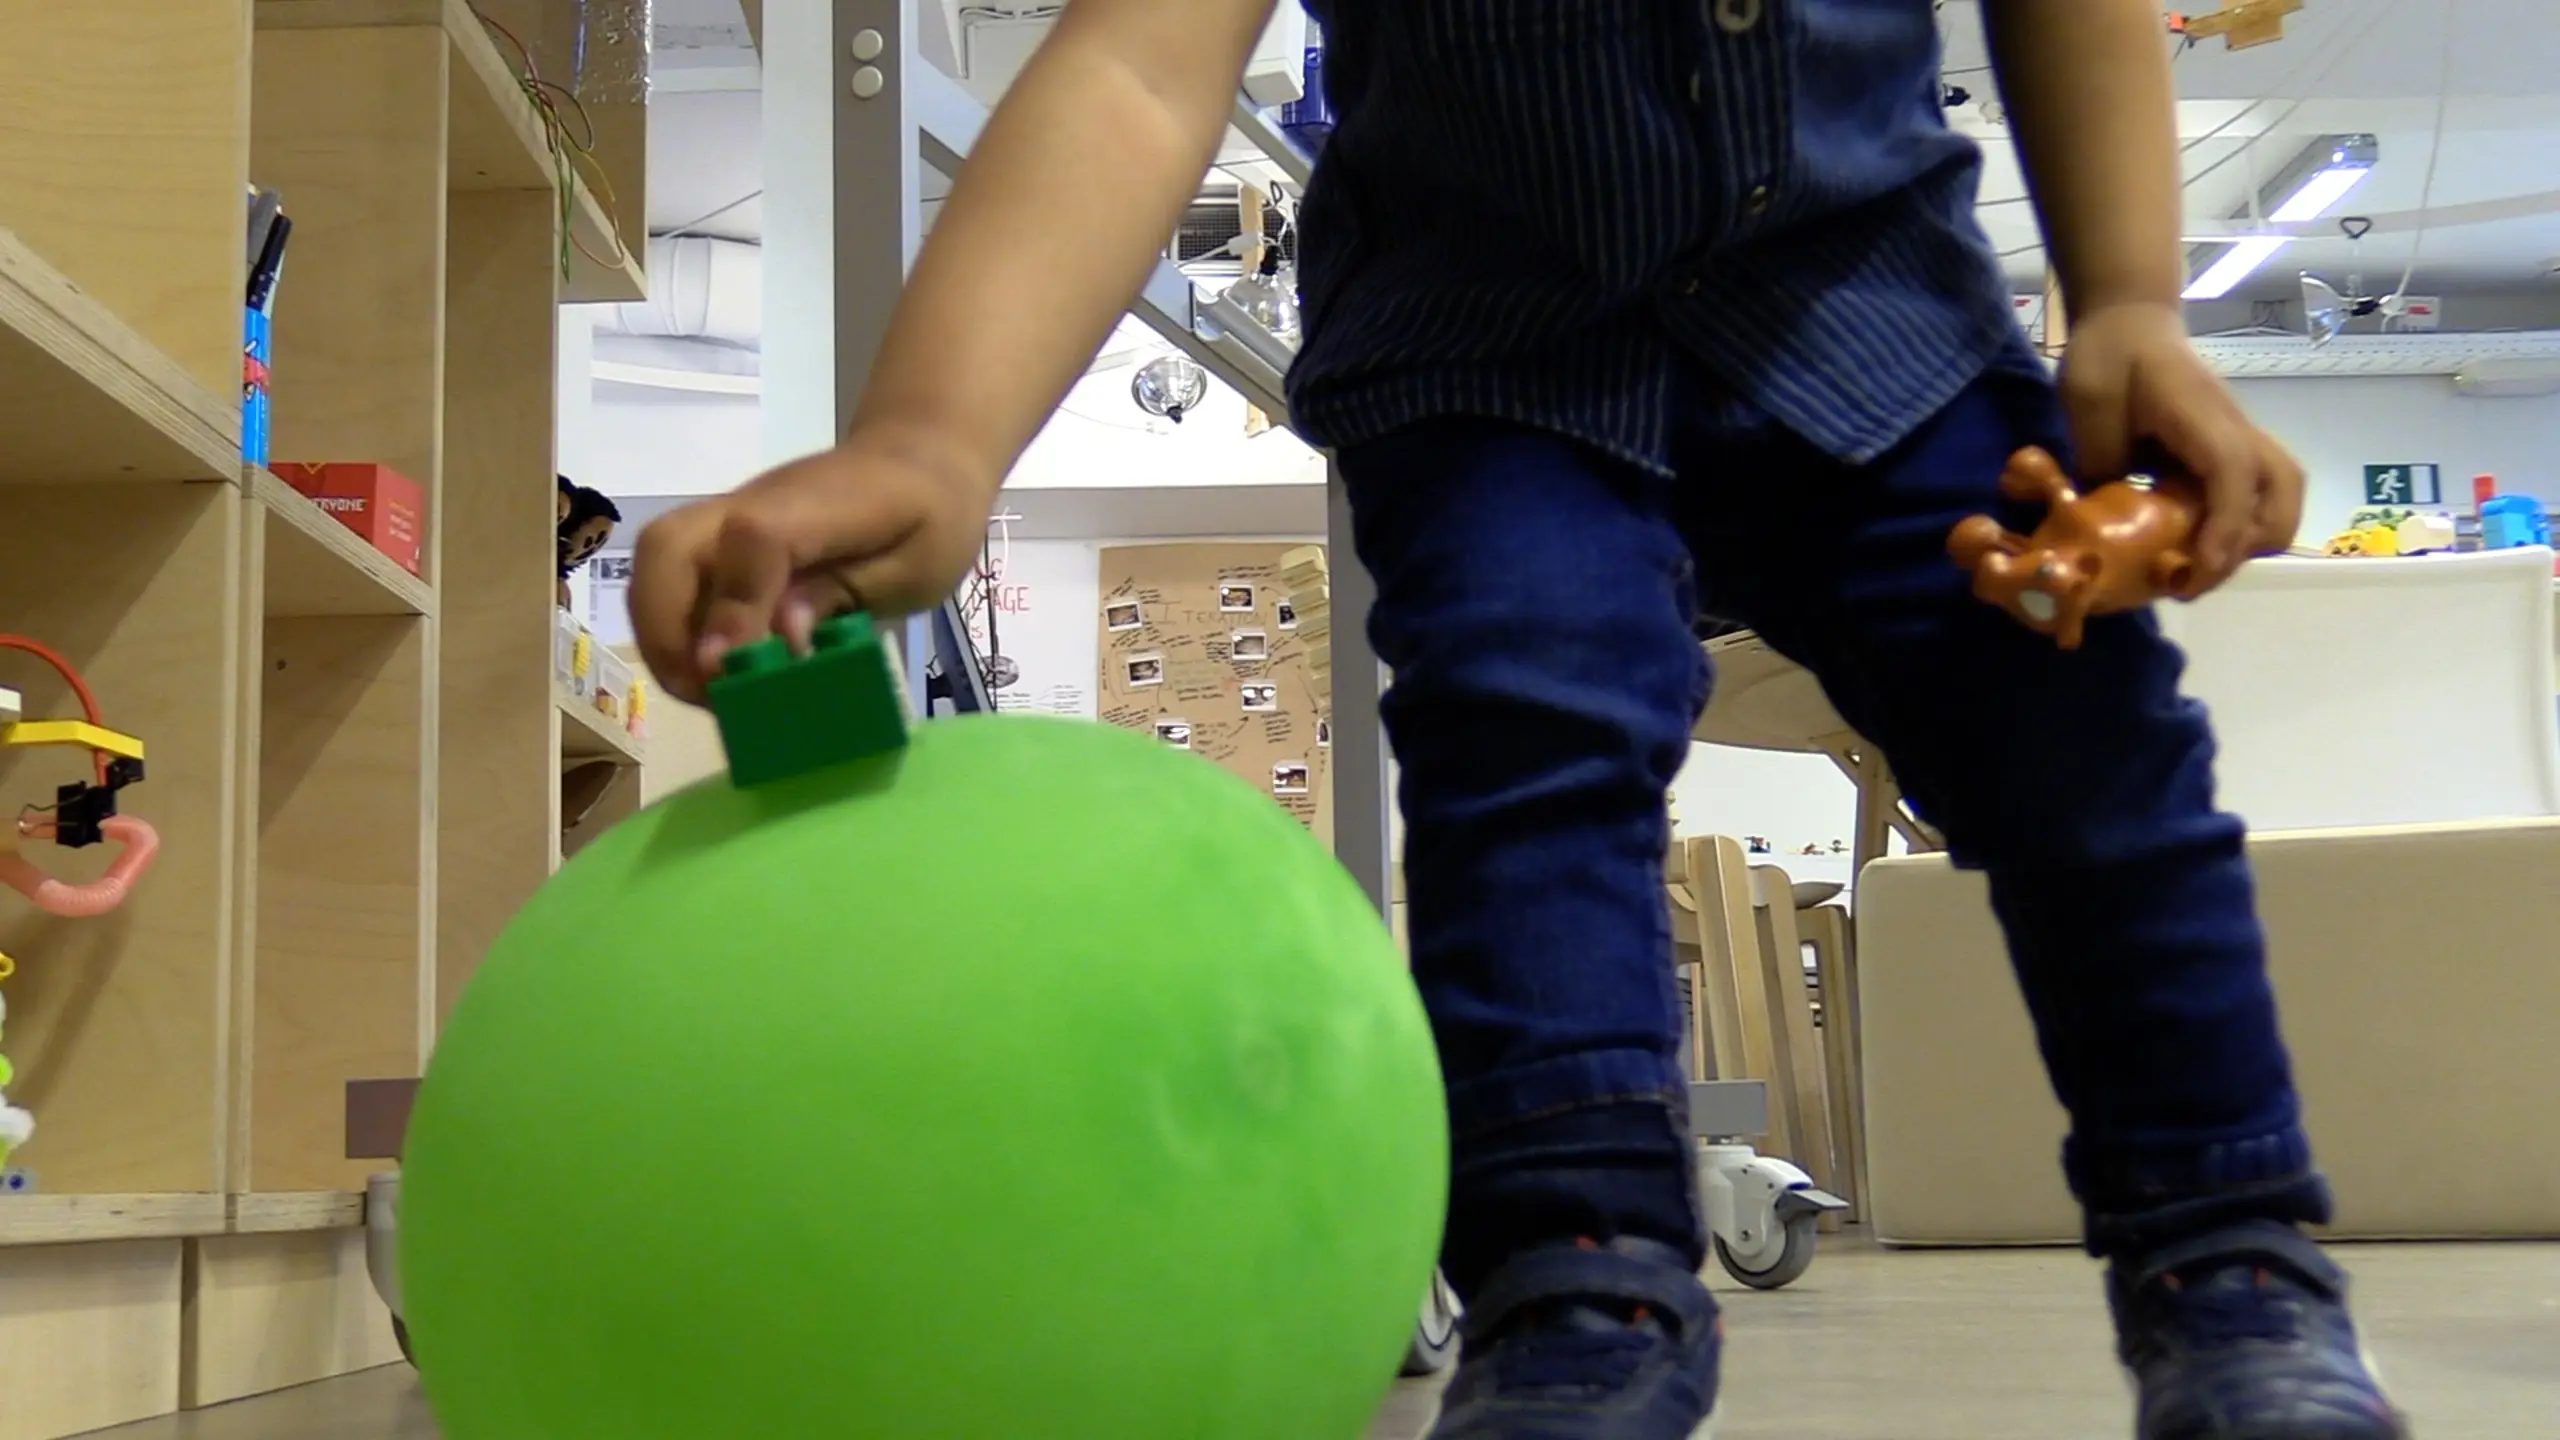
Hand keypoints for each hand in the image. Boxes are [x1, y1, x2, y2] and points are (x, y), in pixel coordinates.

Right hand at [628, 423, 1000, 704]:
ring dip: (662, 635)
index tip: (726, 673)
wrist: (918, 460)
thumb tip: (785, 635)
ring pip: (656, 564)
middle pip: (666, 549)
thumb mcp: (914, 567)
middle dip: (664, 631)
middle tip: (706, 694)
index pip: (751, 544)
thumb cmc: (928, 518)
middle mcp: (750, 507)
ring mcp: (729, 520)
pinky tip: (716, 672)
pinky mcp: (724, 540)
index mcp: (810, 508)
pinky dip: (677, 628)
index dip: (732, 608)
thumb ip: (846, 596)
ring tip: (705, 692)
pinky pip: (676, 578)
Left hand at [2056, 301, 2303, 595]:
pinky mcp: (2232, 448)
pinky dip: (2241, 526)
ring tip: (2195, 568)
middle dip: (2247, 545)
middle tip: (2189, 578)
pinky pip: (2259, 492)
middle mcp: (2236, 428)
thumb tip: (2108, 523)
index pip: (2233, 475)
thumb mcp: (2088, 402)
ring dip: (2251, 539)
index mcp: (2201, 415)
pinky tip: (2193, 545)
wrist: (2130, 319)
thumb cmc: (2107, 355)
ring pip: (2282, 495)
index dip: (2222, 530)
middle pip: (2283, 492)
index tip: (2194, 571)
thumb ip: (2102, 459)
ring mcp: (2241, 436)